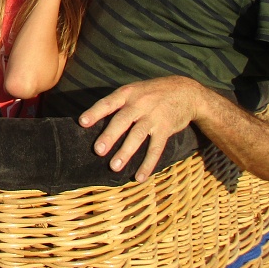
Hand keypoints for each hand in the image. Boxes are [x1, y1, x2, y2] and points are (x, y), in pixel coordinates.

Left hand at [79, 76, 201, 181]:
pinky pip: (156, 148)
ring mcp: (153, 116)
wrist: (186, 91)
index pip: (108, 103)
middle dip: (109, 136)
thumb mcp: (134, 90)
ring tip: (114, 167)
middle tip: (98, 150)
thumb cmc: (152, 93)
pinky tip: (140, 177)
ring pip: (137, 135)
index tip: (82, 122)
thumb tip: (95, 121)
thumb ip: (118, 103)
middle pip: (122, 120)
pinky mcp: (166, 128)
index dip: (95, 112)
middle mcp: (139, 104)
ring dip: (126, 152)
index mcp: (127, 93)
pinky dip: (148, 163)